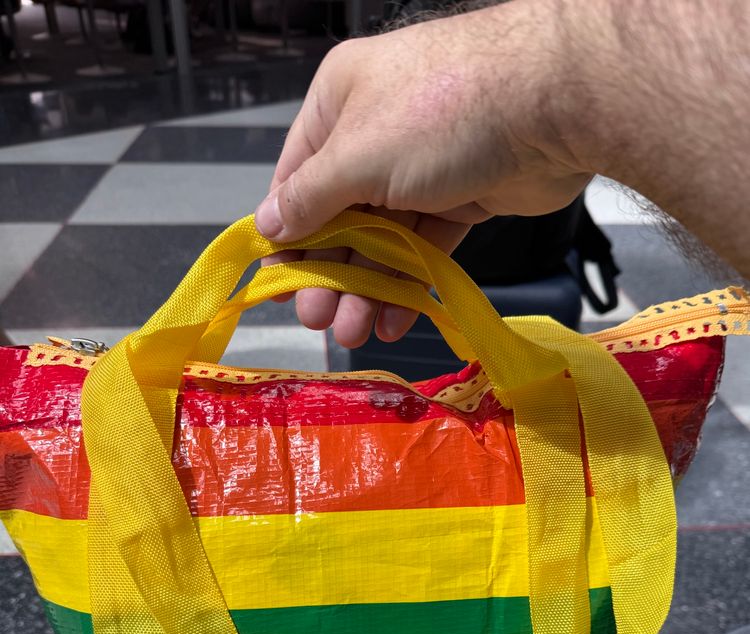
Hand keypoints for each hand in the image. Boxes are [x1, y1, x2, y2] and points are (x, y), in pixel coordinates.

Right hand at [255, 1, 590, 346]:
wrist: (553, 105)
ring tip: (354, 331)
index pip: (297, 178)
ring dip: (367, 287)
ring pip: (384, 238)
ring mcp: (423, 166)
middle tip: (318, 319)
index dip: (286, 234)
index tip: (279, 284)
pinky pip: (424, 246)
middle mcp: (377, 132)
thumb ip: (309, 199)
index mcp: (340, 102)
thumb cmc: (442, 113)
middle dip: (329, 271)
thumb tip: (266, 227)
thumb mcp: (357, 156)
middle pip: (340, 216)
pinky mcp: (463, 197)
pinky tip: (394, 320)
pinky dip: (409, 282)